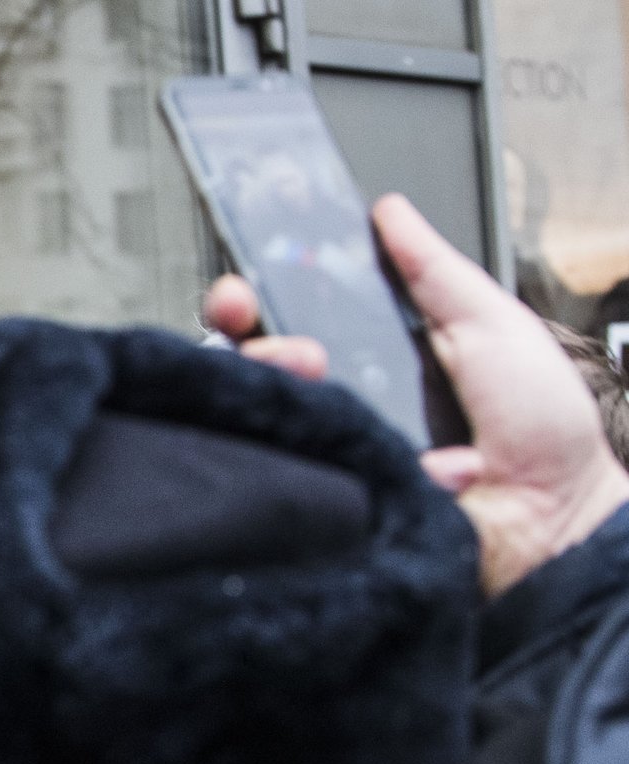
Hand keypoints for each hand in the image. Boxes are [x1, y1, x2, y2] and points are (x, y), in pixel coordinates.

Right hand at [204, 194, 628, 596]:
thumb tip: (389, 213)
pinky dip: (305, 439)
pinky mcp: (324, 502)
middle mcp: (341, 404)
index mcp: (376, 357)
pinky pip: (281, 469)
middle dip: (242, 327)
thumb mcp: (493, 325)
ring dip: (272, 370)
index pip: (296, 317)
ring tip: (309, 365)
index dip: (259, 294)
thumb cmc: (544, 430)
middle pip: (256, 363)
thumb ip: (437, 271)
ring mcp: (327, 455)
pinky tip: (345, 434)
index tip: (248, 280)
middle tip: (244, 313)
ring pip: (259, 412)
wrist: (555, 517)